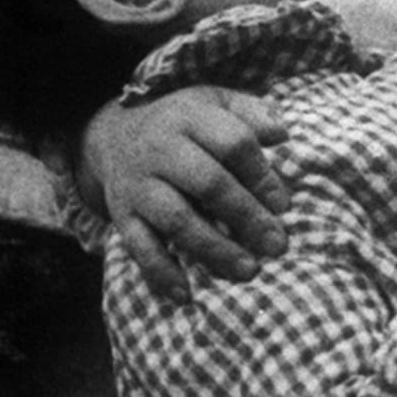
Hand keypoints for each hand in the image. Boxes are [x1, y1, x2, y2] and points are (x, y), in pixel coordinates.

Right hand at [81, 86, 290, 299]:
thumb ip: (251, 113)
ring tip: (248, 271)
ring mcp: (139, 184)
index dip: (262, 176)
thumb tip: (281, 134)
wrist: (114, 135)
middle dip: (247, 217)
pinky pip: (138, 246)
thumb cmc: (184, 124)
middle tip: (276, 246)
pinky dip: (160, 271)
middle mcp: (161, 149)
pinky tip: (186, 294)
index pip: (232, 143)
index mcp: (190, 117)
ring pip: (176, 219)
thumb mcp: (215, 102)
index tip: (283, 206)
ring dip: (214, 248)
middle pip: (209, 183)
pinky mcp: (121, 214)